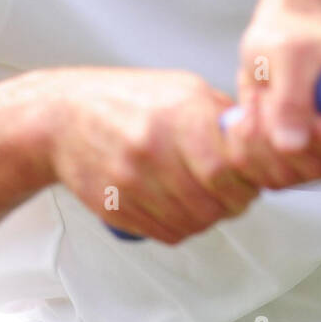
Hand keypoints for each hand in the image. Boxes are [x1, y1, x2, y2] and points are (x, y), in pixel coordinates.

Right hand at [41, 69, 258, 245]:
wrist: (61, 117)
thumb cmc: (124, 100)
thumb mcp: (181, 88)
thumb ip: (220, 115)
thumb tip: (258, 141)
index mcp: (178, 113)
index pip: (228, 167)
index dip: (247, 179)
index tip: (249, 176)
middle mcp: (154, 148)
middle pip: (215, 201)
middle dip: (233, 201)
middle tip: (231, 190)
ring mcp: (133, 182)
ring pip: (195, 222)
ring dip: (208, 215)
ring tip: (201, 194)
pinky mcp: (118, 209)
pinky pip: (168, 233)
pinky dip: (181, 225)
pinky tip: (176, 203)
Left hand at [233, 1, 320, 182]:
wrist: (278, 37)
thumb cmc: (294, 36)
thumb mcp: (290, 53)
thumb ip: (292, 96)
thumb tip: (292, 145)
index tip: (298, 107)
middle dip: (281, 132)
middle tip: (268, 94)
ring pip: (288, 176)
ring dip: (259, 137)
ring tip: (260, 97)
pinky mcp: (295, 167)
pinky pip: (265, 177)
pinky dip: (246, 147)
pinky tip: (250, 115)